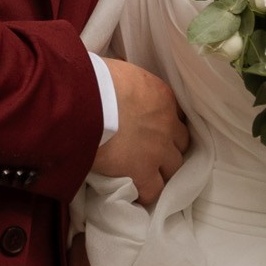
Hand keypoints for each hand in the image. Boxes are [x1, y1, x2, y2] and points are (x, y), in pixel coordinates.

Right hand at [98, 56, 189, 203]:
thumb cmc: (96, 81)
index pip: (176, 115)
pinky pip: (153, 190)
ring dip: (162, 170)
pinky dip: (146, 192)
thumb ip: (131, 86)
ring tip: (145, 173)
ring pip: (173, 168)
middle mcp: (167, 124)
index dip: (166, 125)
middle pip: (180, 143)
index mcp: (163, 97)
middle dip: (169, 148)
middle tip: (152, 152)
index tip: (155, 129)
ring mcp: (157, 151)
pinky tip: (136, 190)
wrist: (84, 102)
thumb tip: (124, 87)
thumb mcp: (122, 74)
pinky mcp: (142, 172)